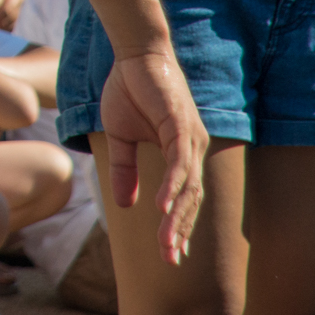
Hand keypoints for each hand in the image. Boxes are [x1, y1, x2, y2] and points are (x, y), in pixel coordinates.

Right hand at [100, 47, 207, 264]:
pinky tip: (162, 208)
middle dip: (181, 230)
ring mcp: (190, 136)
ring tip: (167, 245)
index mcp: (181, 150)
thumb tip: (125, 205)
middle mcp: (193, 146)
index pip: (186, 196)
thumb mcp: (121, 136)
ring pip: (188, 186)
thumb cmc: (129, 89)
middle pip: (192, 197)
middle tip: (171, 260)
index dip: (180, 224)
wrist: (133, 54)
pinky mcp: (182, 124)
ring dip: (177, 217)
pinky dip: (173, 187)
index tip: (173, 254)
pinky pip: (179, 163)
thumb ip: (124, 169)